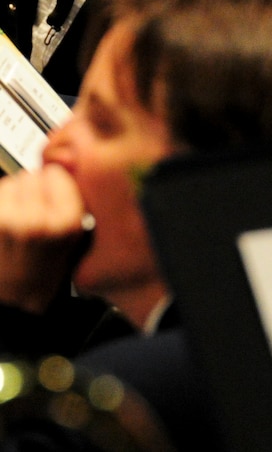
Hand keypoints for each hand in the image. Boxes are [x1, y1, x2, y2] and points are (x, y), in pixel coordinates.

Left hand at [0, 164, 88, 313]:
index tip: (59, 199)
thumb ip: (76, 197)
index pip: (59, 173)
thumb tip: (68, 159)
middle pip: (33, 174)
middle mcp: (33, 220)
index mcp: (64, 223)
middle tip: (38, 213)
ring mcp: (4, 220)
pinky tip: (6, 224)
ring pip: (11, 181)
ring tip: (20, 220)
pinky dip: (2, 203)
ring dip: (15, 194)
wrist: (14, 299)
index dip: (59, 185)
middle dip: (36, 188)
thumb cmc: (45, 271)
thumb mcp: (78, 235)